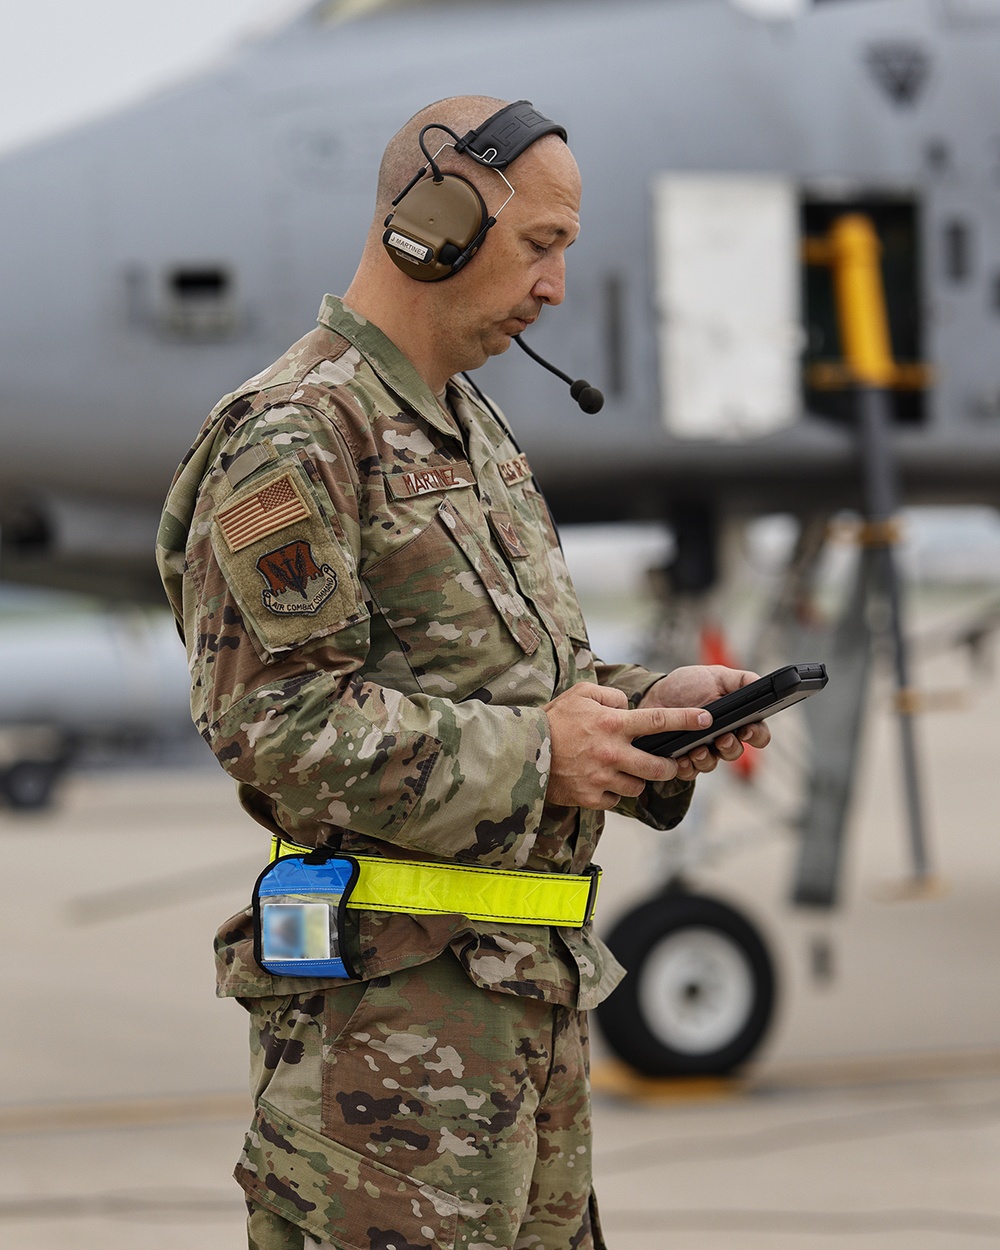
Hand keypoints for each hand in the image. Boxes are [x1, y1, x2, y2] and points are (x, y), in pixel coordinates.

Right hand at [543, 682, 711, 809]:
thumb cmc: (552, 721)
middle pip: (659, 767)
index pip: (659, 721)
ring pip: (638, 786)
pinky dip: (613, 793)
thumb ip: (611, 696)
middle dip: (670, 767)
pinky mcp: (591, 798)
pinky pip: (615, 800)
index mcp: (612, 724)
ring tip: (625, 771)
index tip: (708, 720)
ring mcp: (603, 778)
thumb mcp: (580, 694)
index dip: (687, 720)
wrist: (522, 753)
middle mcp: (613, 753)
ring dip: (637, 780)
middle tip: (669, 763)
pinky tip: (602, 782)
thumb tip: (628, 706)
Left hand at [640, 665, 770, 781]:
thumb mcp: (716, 676)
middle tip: (722, 738)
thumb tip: (762, 685)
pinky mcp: (682, 759)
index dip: (756, 735)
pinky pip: (689, 772)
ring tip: (698, 749)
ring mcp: (703, 750)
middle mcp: (721, 738)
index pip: (757, 734)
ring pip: (712, 764)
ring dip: (707, 759)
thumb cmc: (688, 685)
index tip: (747, 730)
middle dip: (731, 747)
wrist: (655, 693)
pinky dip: (687, 767)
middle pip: (735, 753)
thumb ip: (742, 680)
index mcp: (736, 719)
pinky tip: (682, 757)